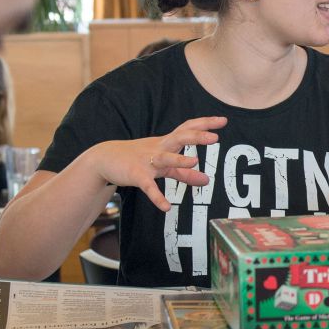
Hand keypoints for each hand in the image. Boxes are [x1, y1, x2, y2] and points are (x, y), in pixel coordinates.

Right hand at [92, 117, 226, 211]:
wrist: (105, 159)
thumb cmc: (138, 159)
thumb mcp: (164, 166)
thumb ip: (185, 172)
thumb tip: (206, 179)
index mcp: (166, 143)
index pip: (187, 128)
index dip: (205, 124)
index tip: (223, 120)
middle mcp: (159, 148)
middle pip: (179, 137)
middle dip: (197, 136)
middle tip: (215, 138)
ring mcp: (147, 161)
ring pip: (165, 158)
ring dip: (179, 159)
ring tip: (195, 161)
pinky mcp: (136, 175)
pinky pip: (148, 187)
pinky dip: (157, 197)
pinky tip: (166, 207)